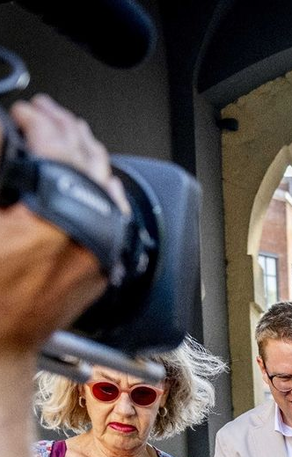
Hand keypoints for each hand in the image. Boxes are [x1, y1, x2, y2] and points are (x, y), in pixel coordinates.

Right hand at [0, 96, 128, 354]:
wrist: (1, 343)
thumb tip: (2, 136)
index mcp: (58, 220)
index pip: (58, 148)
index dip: (37, 120)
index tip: (22, 112)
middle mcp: (92, 236)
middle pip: (89, 162)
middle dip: (65, 129)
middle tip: (44, 112)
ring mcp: (103, 253)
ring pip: (107, 186)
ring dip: (85, 155)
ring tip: (64, 135)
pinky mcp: (105, 267)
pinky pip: (114, 216)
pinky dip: (101, 189)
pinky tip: (90, 179)